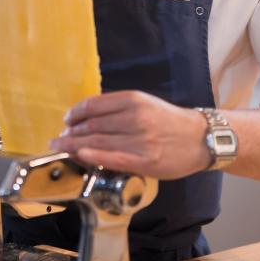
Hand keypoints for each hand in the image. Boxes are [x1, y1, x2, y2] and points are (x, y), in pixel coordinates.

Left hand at [49, 91, 209, 179]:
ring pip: (98, 141)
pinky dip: (92, 156)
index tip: (67, 121)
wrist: (201, 139)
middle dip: (70, 133)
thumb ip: (120, 108)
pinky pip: (112, 158)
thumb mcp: (146, 104)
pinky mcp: (145, 160)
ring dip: (75, 145)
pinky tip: (80, 156)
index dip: (75, 114)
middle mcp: (135, 117)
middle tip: (58, 139)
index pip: (94, 105)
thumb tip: (88, 116)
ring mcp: (140, 140)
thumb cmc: (170, 122)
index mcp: (134, 100)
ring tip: (62, 148)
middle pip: (92, 124)